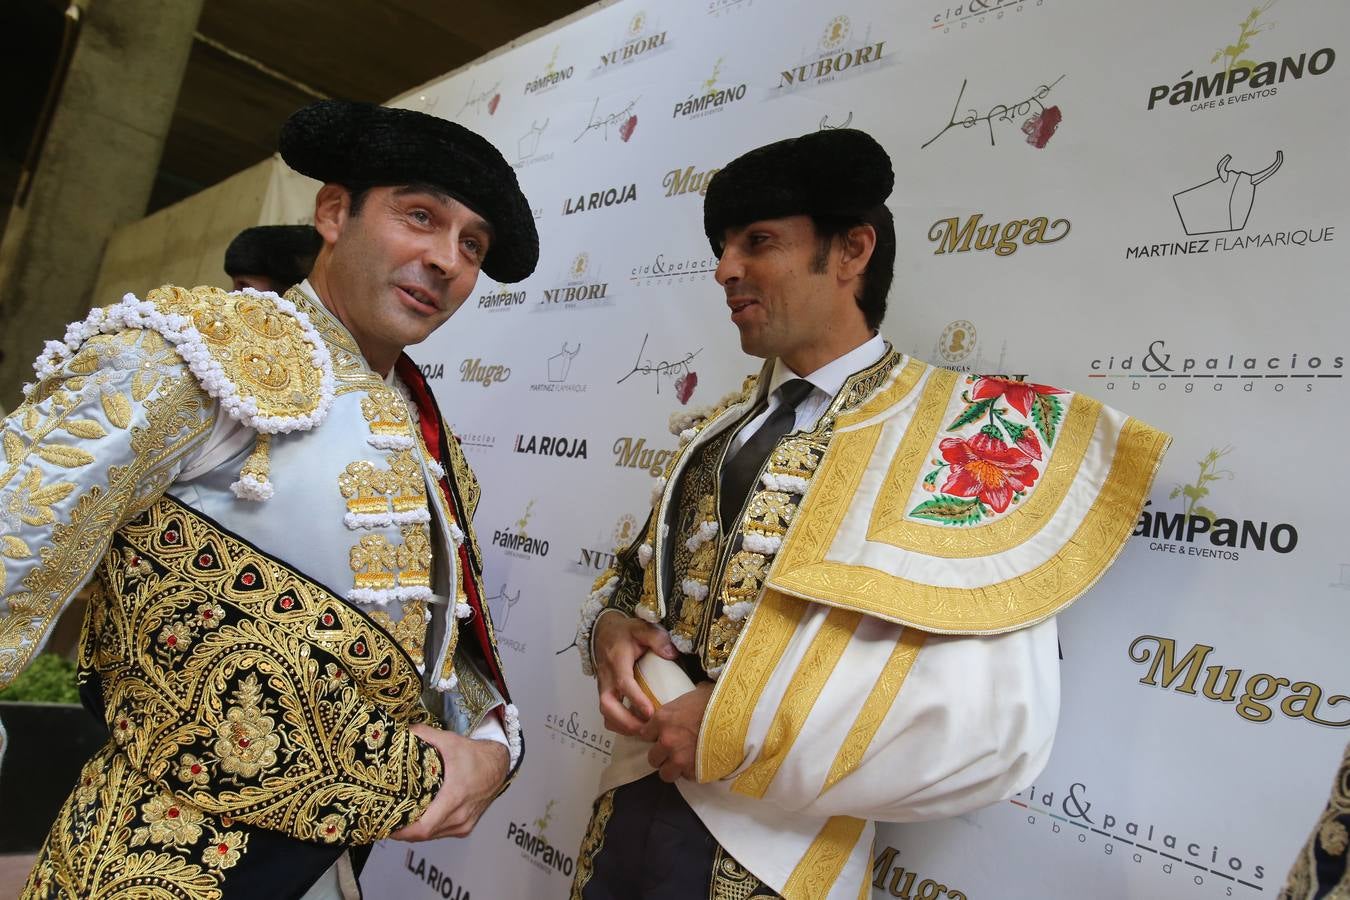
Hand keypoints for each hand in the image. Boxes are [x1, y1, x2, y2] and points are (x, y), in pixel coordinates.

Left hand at [391, 725, 509, 840]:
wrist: (498, 765)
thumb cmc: (474, 755)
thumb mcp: (449, 741)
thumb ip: (423, 734)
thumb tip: (400, 732)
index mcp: (454, 797)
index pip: (424, 827)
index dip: (403, 831)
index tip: (388, 825)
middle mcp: (460, 816)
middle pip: (424, 835)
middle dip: (403, 831)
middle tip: (386, 820)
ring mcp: (464, 824)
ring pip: (432, 836)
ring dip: (415, 832)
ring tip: (398, 821)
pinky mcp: (465, 827)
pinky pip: (441, 833)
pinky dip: (428, 830)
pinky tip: (418, 819)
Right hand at [593, 611, 678, 735]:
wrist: (604, 632)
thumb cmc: (625, 632)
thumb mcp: (642, 628)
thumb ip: (657, 639)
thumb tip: (671, 654)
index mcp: (617, 661)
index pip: (624, 683)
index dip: (636, 699)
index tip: (650, 712)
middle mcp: (607, 677)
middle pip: (608, 705)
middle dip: (625, 721)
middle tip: (647, 731)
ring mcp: (604, 687)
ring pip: (606, 713)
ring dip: (622, 726)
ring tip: (644, 733)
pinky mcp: (605, 694)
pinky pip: (608, 714)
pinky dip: (620, 725)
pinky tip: (637, 727)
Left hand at [639, 682, 713, 781]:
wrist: (737, 715)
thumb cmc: (713, 701)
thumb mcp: (687, 699)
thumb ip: (674, 710)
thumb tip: (673, 711)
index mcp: (662, 720)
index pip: (644, 735)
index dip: (654, 736)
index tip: (662, 736)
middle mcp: (666, 741)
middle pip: (652, 758)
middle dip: (662, 755)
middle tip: (674, 750)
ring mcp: (679, 758)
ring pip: (666, 774)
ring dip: (673, 768)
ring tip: (684, 762)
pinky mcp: (694, 771)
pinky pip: (687, 777)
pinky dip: (692, 772)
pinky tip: (700, 762)